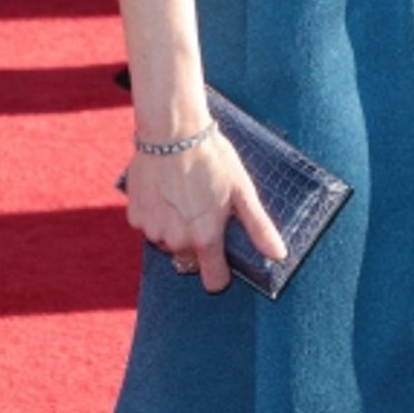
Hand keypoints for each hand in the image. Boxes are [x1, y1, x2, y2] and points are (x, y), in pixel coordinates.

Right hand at [124, 130, 286, 293]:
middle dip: (199, 241)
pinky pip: (150, 226)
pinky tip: (167, 191)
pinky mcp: (134, 216)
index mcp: (204, 238)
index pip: (214, 281)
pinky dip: (158, 215)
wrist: (172, 131)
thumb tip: (279, 255)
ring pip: (169, 242)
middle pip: (190, 259)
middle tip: (205, 208)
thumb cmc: (212, 158)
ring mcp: (152, 230)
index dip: (222, 272)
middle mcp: (176, 241)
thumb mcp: (242, 189)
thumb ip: (259, 227)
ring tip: (186, 195)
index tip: (224, 257)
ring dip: (177, 228)